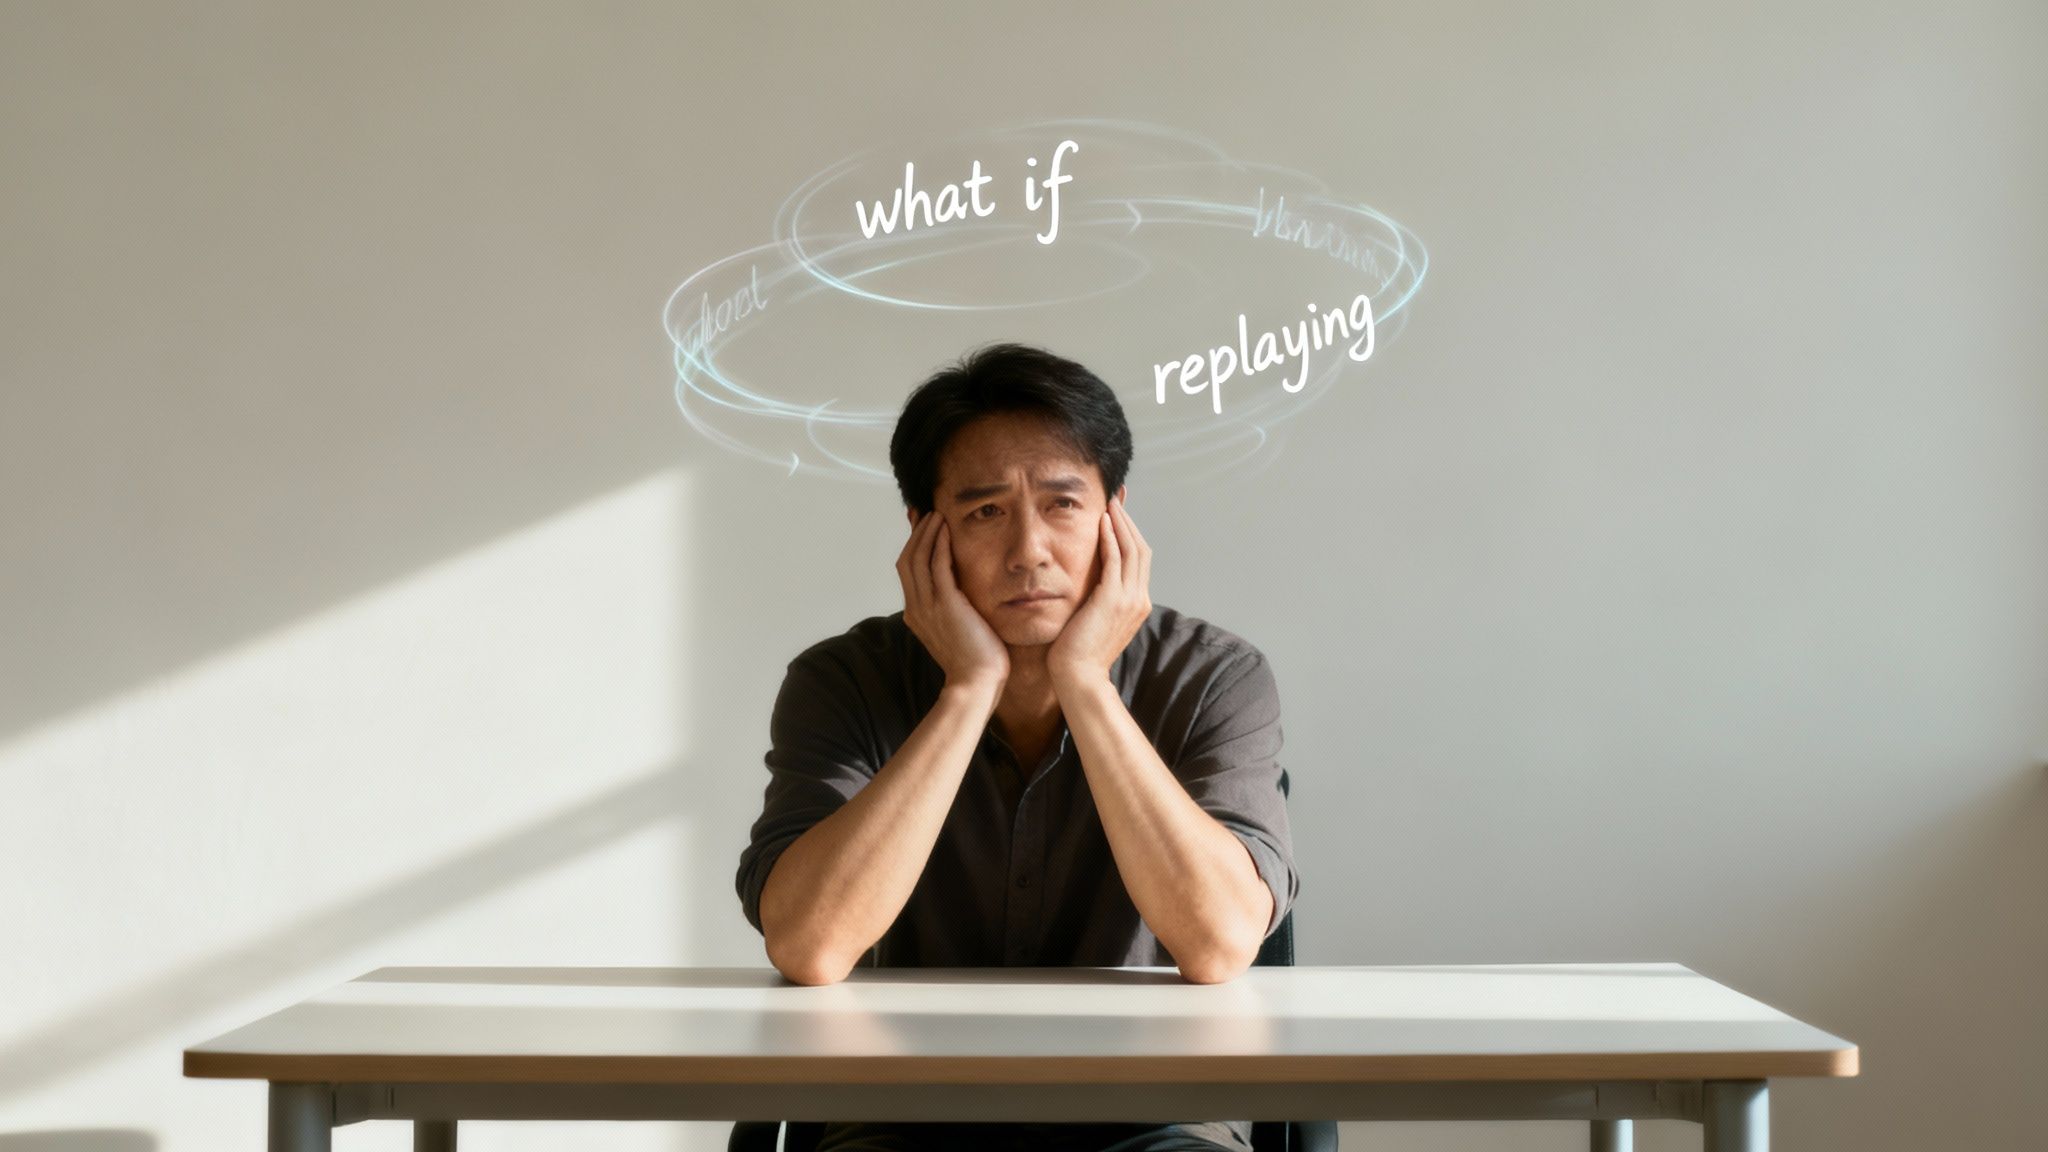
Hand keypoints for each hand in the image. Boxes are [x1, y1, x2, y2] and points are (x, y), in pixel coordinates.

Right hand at [897, 510, 1009, 692]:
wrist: (977, 683)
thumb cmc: (975, 660)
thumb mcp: (957, 629)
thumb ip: (952, 609)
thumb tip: (958, 593)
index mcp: (916, 614)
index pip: (908, 571)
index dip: (913, 545)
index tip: (920, 525)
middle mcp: (916, 608)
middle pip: (906, 560)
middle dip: (914, 533)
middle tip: (924, 511)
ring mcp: (927, 606)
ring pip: (917, 559)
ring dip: (926, 533)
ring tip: (936, 514)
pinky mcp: (945, 605)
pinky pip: (936, 566)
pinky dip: (938, 544)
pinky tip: (946, 529)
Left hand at [1048, 496, 1151, 688]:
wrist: (1079, 676)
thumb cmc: (1078, 652)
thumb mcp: (1095, 619)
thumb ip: (1100, 599)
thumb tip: (1091, 582)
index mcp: (1138, 604)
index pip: (1140, 559)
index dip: (1131, 533)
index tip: (1118, 512)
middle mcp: (1139, 599)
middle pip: (1141, 549)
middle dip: (1129, 521)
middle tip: (1116, 498)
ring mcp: (1130, 599)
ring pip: (1133, 549)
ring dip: (1121, 523)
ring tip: (1109, 503)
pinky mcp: (1113, 600)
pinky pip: (1116, 560)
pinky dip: (1111, 538)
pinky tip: (1101, 521)